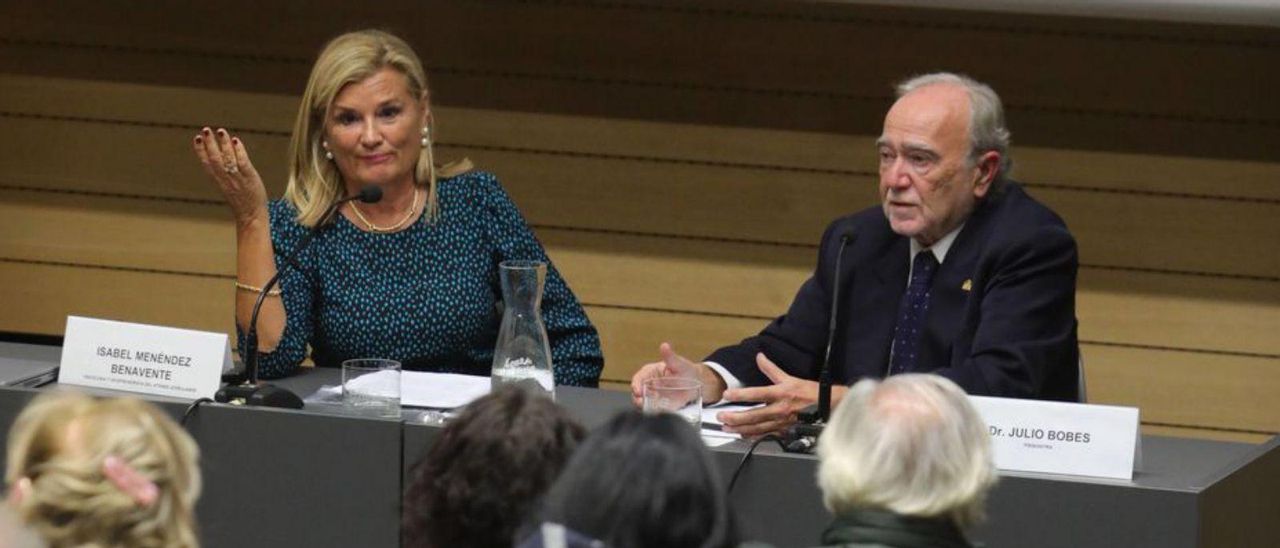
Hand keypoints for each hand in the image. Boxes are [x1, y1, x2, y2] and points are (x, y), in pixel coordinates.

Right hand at [192, 127, 267, 227]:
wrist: (251, 216)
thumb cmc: (241, 202)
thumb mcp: (229, 188)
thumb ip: (225, 175)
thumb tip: (224, 158)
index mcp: (218, 182)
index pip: (207, 164)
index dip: (201, 151)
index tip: (197, 138)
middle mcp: (225, 179)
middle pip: (215, 159)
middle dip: (209, 144)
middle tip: (205, 130)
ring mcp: (237, 178)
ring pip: (228, 158)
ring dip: (223, 144)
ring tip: (220, 131)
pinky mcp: (249, 177)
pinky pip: (242, 162)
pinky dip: (238, 151)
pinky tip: (235, 140)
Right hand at [630, 342, 725, 406]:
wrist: (698, 383)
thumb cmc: (686, 371)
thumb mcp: (679, 363)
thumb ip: (670, 356)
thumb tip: (664, 346)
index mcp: (650, 373)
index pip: (638, 378)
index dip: (635, 384)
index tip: (637, 390)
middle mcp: (650, 385)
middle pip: (638, 394)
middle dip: (637, 399)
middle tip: (641, 403)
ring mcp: (655, 396)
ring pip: (644, 404)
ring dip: (645, 407)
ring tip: (650, 409)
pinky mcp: (661, 406)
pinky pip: (655, 411)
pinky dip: (655, 413)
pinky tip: (659, 413)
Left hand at [717, 352, 845, 436]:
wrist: (827, 407)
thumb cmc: (809, 392)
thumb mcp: (789, 377)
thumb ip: (771, 368)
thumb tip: (759, 356)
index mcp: (781, 393)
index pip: (757, 393)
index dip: (740, 394)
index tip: (726, 394)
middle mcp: (780, 409)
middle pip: (753, 415)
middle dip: (735, 417)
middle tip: (721, 417)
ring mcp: (781, 422)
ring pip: (757, 428)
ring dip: (740, 428)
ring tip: (726, 428)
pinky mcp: (784, 431)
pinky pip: (765, 435)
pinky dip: (752, 436)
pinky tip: (742, 435)